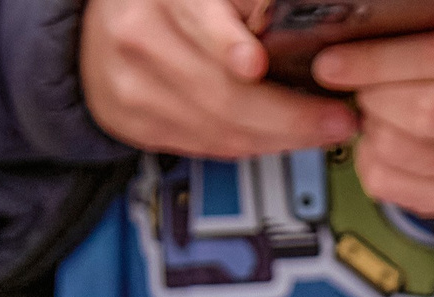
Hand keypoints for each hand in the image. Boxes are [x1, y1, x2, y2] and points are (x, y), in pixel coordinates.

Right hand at [82, 0, 356, 157]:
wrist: (95, 32)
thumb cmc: (169, 8)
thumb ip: (248, 7)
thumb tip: (306, 28)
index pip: (197, 18)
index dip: (226, 42)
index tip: (254, 62)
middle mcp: (139, 35)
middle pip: (221, 91)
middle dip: (291, 115)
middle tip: (337, 119)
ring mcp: (131, 85)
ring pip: (219, 128)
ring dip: (280, 137)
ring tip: (319, 131)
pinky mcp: (132, 123)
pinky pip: (205, 145)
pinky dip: (249, 145)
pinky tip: (275, 137)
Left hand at [313, 1, 433, 217]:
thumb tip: (391, 9)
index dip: (375, 61)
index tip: (332, 64)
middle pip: (422, 112)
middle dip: (373, 97)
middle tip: (360, 88)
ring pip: (400, 150)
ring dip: (371, 128)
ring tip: (376, 112)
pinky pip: (391, 185)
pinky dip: (370, 160)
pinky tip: (382, 142)